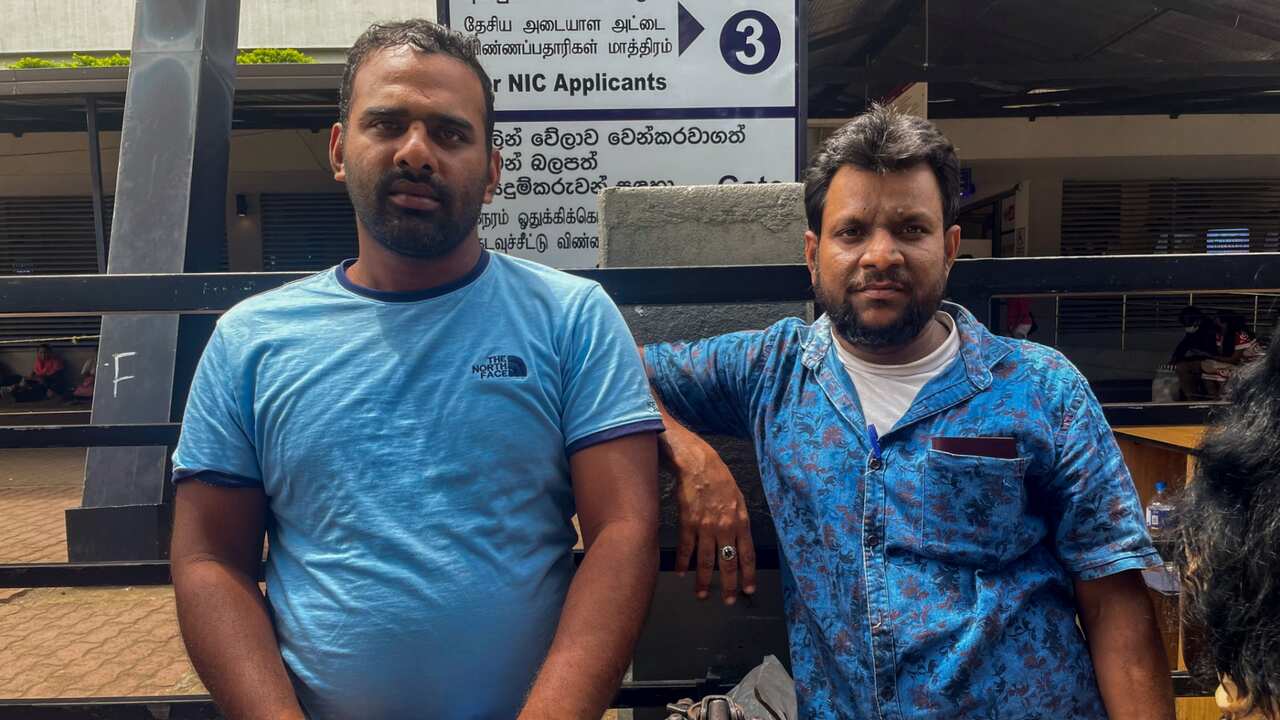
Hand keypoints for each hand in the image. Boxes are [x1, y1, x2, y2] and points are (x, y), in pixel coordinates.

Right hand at [672, 445, 755, 604]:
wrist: (698, 464)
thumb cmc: (719, 477)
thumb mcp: (738, 497)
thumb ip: (739, 519)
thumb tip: (739, 537)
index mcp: (741, 521)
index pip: (747, 555)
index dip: (748, 574)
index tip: (749, 589)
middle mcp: (725, 528)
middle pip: (728, 562)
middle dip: (729, 584)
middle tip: (729, 600)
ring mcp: (706, 527)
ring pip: (707, 561)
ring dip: (705, 580)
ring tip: (702, 595)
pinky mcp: (688, 523)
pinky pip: (686, 548)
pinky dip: (683, 562)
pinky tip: (681, 572)